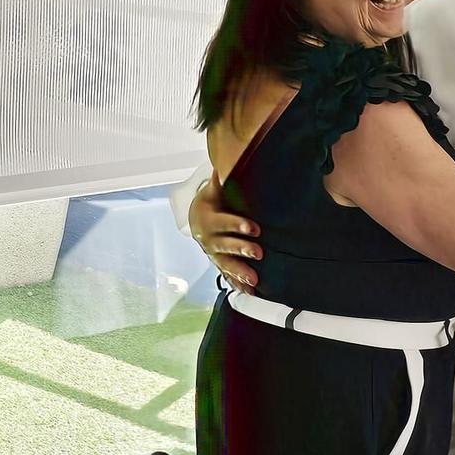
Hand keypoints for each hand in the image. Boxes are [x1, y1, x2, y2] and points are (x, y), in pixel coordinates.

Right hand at [188, 175, 261, 292]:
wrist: (195, 219)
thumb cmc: (211, 202)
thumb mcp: (214, 190)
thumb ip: (221, 179)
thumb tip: (226, 163)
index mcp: (208, 220)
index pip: (224, 223)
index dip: (238, 226)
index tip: (255, 229)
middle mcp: (209, 240)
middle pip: (226, 246)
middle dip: (242, 250)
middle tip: (259, 253)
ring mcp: (213, 254)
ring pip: (226, 264)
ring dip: (240, 272)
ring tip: (255, 280)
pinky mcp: (219, 263)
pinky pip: (227, 275)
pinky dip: (237, 284)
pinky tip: (249, 292)